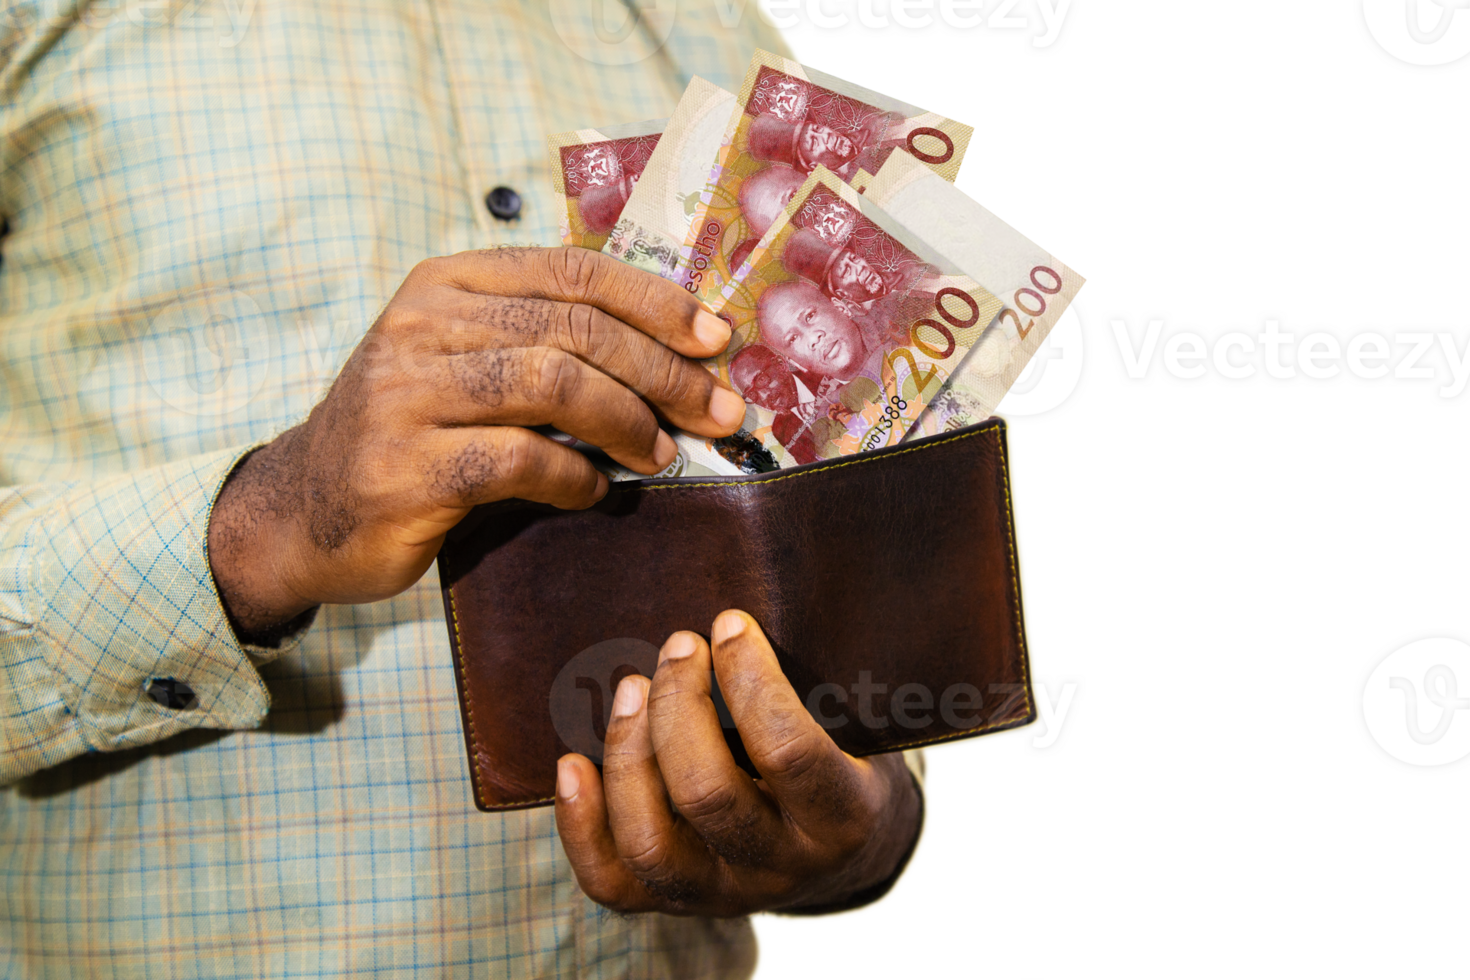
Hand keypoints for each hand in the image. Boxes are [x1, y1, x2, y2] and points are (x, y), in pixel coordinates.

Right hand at [208, 247, 743, 634]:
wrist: (302, 508)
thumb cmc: (410, 433)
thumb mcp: (464, 362)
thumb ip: (542, 342)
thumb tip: (674, 355)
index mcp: (447, 284)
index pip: (572, 271)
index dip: (656, 301)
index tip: (716, 339)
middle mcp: (421, 325)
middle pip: (574, 329)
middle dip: (663, 371)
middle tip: (718, 411)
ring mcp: (404, 394)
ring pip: (551, 384)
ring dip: (627, 421)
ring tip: (662, 453)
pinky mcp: (402, 467)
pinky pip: (517, 460)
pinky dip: (573, 478)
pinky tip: (594, 492)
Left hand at [555, 610, 922, 915]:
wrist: (841, 854)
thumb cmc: (841, 758)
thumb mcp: (855, 727)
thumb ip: (813, 686)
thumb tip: (734, 618)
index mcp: (841, 820)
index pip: (789, 753)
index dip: (752, 680)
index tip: (730, 623)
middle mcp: (780, 869)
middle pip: (707, 795)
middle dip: (678, 706)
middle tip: (679, 646)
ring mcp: (721, 895)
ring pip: (651, 844)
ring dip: (627, 754)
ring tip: (630, 686)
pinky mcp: (672, 905)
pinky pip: (611, 882)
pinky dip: (580, 823)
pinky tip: (571, 762)